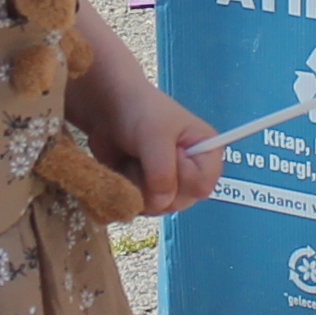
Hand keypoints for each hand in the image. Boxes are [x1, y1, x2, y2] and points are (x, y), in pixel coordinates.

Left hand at [89, 77, 220, 214]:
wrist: (108, 107)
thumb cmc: (139, 110)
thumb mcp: (154, 137)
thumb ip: (162, 172)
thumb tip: (162, 204)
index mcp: (207, 151)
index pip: (202, 186)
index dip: (182, 176)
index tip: (169, 153)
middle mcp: (193, 170)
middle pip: (182, 202)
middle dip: (157, 185)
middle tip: (144, 158)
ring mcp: (171, 183)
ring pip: (160, 207)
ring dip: (140, 187)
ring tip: (134, 160)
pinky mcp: (150, 190)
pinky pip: (143, 207)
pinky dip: (130, 191)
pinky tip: (126, 169)